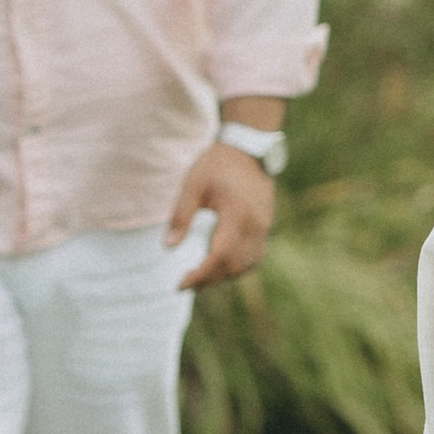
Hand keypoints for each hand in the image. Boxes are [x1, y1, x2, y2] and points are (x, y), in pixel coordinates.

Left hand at [165, 140, 273, 290]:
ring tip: (201, 277)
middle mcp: (255, 225)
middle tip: (187, 284)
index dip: (200, 275)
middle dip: (210, 280)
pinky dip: (238, 266)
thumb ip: (181, 216)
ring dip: (224, 275)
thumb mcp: (193, 186)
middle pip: (233, 266)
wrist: (247, 149)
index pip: (219, 256)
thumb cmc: (216, 164)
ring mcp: (264, 227)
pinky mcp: (266, 226)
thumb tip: (168, 247)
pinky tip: (220, 265)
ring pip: (246, 265)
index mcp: (237, 215)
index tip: (181, 285)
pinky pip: (254, 256)